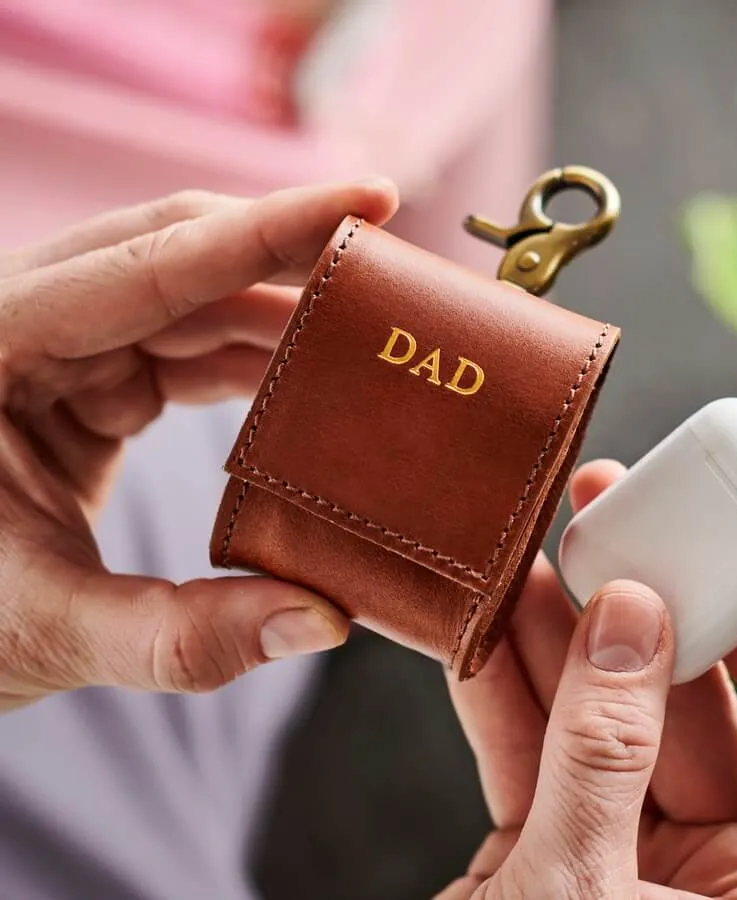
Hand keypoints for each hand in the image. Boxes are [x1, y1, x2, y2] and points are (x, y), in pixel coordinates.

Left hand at [0, 179, 397, 710]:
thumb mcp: (47, 631)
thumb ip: (185, 637)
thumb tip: (327, 619)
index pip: (154, 263)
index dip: (272, 228)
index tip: (372, 197)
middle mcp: (29, 321)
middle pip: (183, 255)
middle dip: (292, 256)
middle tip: (393, 265)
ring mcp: (64, 348)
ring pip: (197, 299)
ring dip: (286, 315)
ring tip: (374, 331)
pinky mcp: (95, 380)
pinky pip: (192, 348)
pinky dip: (260, 361)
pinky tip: (318, 377)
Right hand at [440, 460, 736, 898]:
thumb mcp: (580, 893)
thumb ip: (604, 753)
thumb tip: (634, 622)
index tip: (729, 582)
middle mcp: (700, 876)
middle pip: (689, 713)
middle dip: (640, 619)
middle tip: (608, 536)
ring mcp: (612, 855)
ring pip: (594, 717)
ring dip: (553, 639)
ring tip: (526, 562)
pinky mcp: (536, 848)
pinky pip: (525, 747)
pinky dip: (498, 690)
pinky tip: (479, 632)